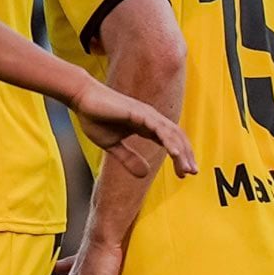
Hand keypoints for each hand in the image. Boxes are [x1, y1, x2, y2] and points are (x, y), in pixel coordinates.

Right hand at [70, 77, 195, 178]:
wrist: (82, 99)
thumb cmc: (95, 117)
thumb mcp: (113, 146)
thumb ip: (129, 159)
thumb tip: (144, 175)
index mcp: (146, 126)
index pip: (169, 142)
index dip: (179, 158)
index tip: (183, 174)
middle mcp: (151, 119)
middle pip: (176, 138)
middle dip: (186, 156)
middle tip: (191, 173)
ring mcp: (147, 114)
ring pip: (172, 134)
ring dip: (182, 152)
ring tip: (187, 168)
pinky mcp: (140, 113)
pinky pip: (159, 128)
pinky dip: (169, 141)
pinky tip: (175, 154)